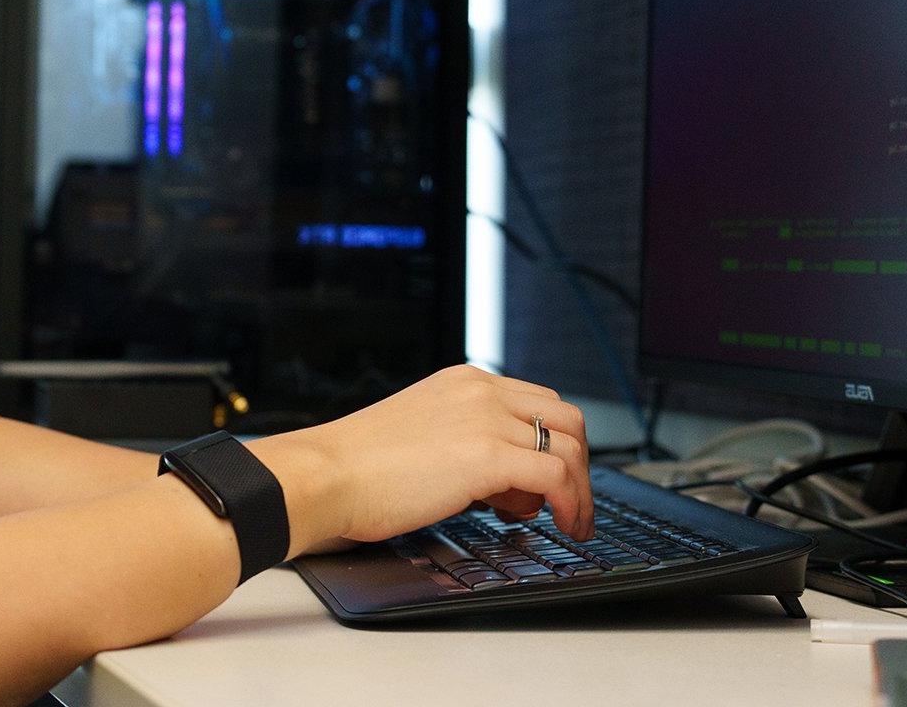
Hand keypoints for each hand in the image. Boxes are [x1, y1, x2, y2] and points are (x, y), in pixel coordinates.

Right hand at [251, 365, 592, 550]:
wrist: (326, 475)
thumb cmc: (358, 469)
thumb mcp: (423, 438)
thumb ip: (466, 447)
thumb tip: (504, 482)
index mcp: (464, 382)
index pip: (537, 402)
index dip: (552, 445)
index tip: (551, 482)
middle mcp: (480, 391)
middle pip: (565, 418)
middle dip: (578, 464)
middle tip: (568, 503)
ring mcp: (486, 419)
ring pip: (570, 445)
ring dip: (580, 489)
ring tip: (567, 522)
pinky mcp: (487, 455)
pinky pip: (557, 475)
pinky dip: (573, 502)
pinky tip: (564, 524)